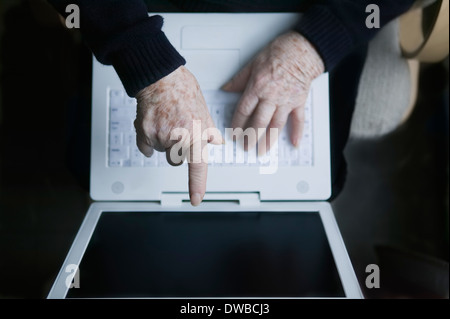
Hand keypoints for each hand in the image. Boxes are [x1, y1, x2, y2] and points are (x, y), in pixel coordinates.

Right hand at [134, 66, 222, 205]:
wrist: (160, 77)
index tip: (195, 200)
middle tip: (178, 130)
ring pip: (161, 153)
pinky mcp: (143, 132)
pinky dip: (149, 141)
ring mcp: (159, 136)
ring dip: (164, 143)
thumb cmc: (183, 91)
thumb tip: (216, 143)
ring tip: (167, 122)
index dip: (196, 185)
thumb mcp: (204, 112)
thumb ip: (209, 132)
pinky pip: (146, 148)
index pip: (197, 167)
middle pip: (176, 160)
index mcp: (195, 135)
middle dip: (177, 151)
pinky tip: (154, 125)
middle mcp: (177, 138)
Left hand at [222, 31, 323, 153]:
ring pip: (276, 125)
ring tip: (263, 150)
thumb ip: (239, 79)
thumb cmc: (279, 53)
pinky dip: (297, 132)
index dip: (237, 124)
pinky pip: (298, 120)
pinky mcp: (299, 101)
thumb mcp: (253, 63)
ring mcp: (286, 100)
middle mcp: (271, 96)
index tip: (234, 134)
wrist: (303, 49)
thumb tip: (226, 88)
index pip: (244, 110)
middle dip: (251, 137)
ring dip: (269, 140)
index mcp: (257, 87)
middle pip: (259, 122)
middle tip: (246, 147)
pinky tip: (294, 143)